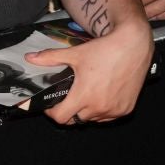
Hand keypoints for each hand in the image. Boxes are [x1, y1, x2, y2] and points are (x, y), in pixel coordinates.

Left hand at [29, 27, 153, 125]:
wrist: (134, 45)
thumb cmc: (105, 50)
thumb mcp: (75, 54)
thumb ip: (51, 58)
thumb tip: (30, 58)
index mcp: (84, 96)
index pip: (61, 118)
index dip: (52, 113)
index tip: (52, 105)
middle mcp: (99, 107)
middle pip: (76, 119)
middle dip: (70, 110)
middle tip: (69, 97)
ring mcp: (114, 110)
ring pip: (93, 119)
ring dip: (87, 111)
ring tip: (87, 94)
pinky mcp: (126, 109)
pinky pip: (109, 116)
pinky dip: (103, 110)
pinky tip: (102, 95)